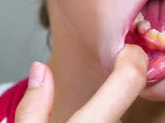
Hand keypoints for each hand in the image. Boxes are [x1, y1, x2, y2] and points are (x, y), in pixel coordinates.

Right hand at [15, 44, 148, 122]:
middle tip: (79, 108)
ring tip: (77, 122)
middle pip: (119, 104)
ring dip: (103, 117)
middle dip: (104, 98)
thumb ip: (31, 109)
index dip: (132, 59)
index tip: (127, 50)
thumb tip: (39, 69)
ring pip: (117, 118)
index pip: (129, 80)